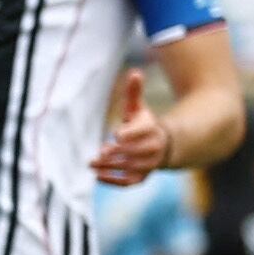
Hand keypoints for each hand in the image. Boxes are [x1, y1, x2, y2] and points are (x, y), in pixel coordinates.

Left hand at [90, 69, 171, 185]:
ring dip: (111, 167)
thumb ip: (134, 92)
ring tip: (92, 163)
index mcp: (151, 129)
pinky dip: (114, 181)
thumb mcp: (138, 108)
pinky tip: (97, 177)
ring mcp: (148, 164)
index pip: (143, 132)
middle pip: (136, 152)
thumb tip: (135, 72)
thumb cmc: (143, 124)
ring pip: (131, 168)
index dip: (130, 134)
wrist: (162, 145)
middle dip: (117, 153)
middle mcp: (153, 148)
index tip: (115, 134)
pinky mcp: (142, 177)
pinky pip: (129, 182)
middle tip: (99, 152)